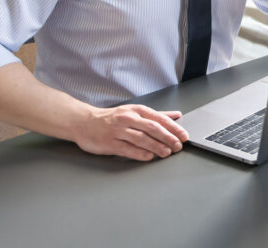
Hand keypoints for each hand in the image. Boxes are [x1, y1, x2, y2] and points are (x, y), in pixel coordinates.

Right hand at [70, 104, 187, 161]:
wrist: (84, 122)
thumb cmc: (112, 117)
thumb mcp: (135, 111)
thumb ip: (156, 115)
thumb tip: (176, 115)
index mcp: (137, 110)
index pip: (159, 118)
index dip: (173, 128)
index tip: (183, 136)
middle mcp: (128, 119)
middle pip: (152, 128)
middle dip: (168, 138)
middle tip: (178, 146)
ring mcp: (118, 131)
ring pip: (141, 139)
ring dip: (156, 146)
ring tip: (166, 153)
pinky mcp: (109, 143)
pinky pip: (126, 149)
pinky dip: (139, 153)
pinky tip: (149, 157)